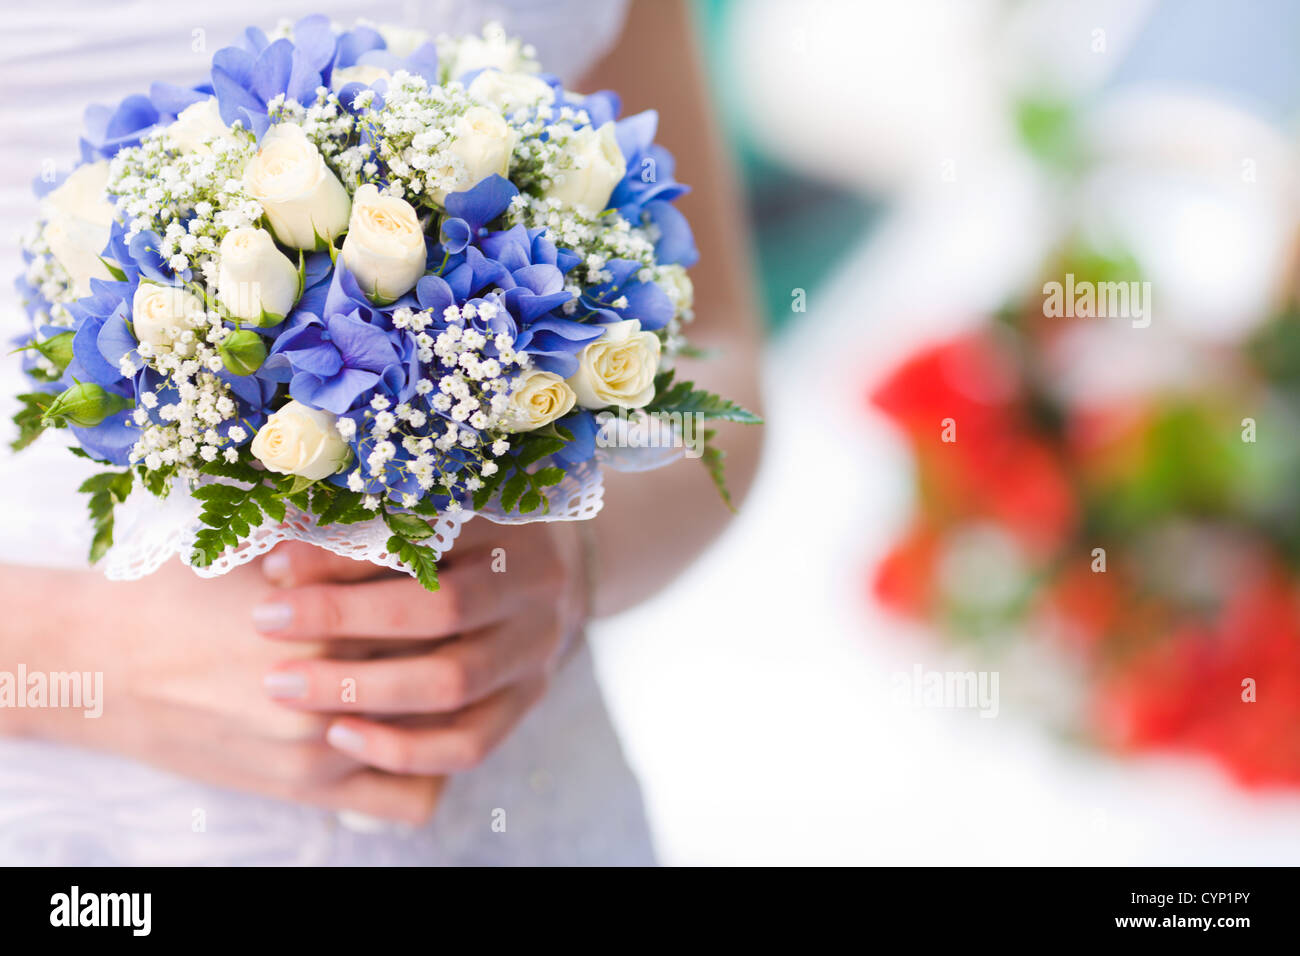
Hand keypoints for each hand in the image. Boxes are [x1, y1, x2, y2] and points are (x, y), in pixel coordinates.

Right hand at [2, 560, 443, 823]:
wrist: (107, 668)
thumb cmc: (180, 594)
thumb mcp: (259, 544)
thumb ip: (340, 535)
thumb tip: (408, 507)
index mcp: (328, 621)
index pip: (436, 601)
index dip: (457, 577)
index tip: (464, 562)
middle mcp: (336, 692)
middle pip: (446, 662)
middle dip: (466, 635)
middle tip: (471, 610)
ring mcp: (328, 751)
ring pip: (442, 729)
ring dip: (456, 696)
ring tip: (451, 658)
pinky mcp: (316, 792)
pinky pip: (413, 796)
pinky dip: (429, 767)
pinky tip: (420, 727)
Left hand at [254, 518, 588, 775]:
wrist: (543, 571)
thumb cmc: (456, 530)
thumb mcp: (422, 508)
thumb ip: (363, 519)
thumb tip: (277, 549)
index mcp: (508, 521)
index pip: (425, 537)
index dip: (345, 555)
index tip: (273, 567)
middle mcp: (534, 586)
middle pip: (441, 610)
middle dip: (344, 619)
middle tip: (266, 625)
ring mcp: (536, 649)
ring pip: (453, 682)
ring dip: (361, 688)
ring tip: (284, 685)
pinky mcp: (527, 700)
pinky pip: (469, 742)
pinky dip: (403, 748)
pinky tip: (341, 736)